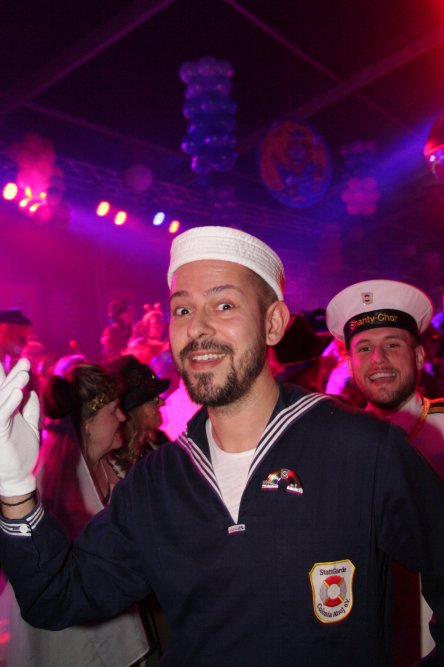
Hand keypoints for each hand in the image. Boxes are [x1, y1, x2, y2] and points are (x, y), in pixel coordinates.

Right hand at [0, 359, 39, 495]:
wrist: (18, 475)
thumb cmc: (23, 451)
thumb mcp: (31, 426)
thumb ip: (30, 409)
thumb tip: (31, 391)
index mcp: (6, 411)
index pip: (7, 389)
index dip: (13, 374)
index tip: (23, 361)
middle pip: (3, 389)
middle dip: (14, 375)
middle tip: (25, 362)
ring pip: (1, 398)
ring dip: (12, 385)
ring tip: (24, 373)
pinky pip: (1, 414)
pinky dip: (9, 403)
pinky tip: (18, 392)